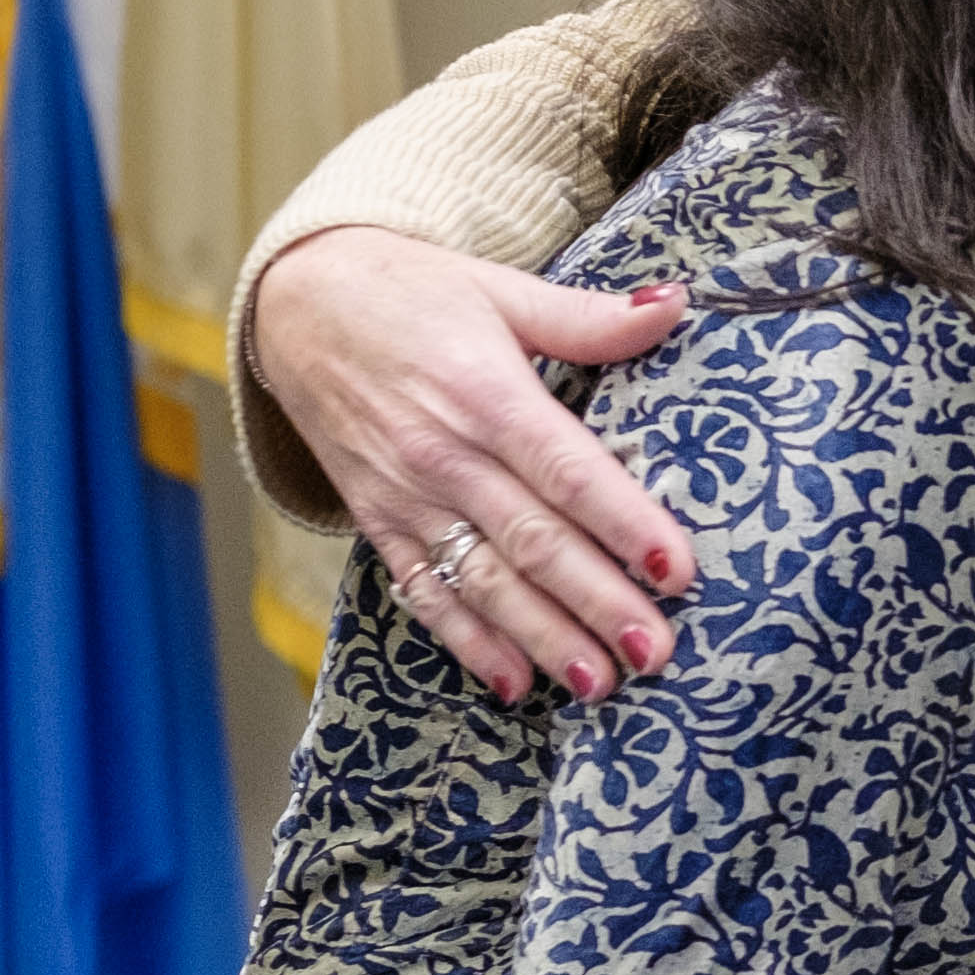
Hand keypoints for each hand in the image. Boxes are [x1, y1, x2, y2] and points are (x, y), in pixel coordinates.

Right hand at [260, 225, 695, 704]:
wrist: (296, 306)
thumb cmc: (414, 295)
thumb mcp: (503, 291)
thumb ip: (589, 317)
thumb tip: (674, 305)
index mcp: (487, 395)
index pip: (566, 470)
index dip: (623, 522)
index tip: (677, 571)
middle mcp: (445, 456)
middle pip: (533, 541)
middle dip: (597, 603)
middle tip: (656, 652)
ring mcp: (406, 496)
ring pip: (483, 580)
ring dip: (542, 638)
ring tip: (600, 683)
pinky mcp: (378, 521)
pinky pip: (423, 591)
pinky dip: (467, 641)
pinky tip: (514, 683)